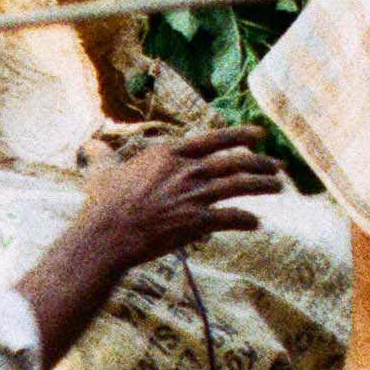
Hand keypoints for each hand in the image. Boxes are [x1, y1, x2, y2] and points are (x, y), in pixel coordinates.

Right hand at [80, 120, 275, 270]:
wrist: (108, 234)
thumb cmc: (103, 204)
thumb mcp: (104, 173)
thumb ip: (104, 156)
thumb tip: (90, 146)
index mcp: (170, 154)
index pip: (214, 139)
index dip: (240, 136)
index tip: (259, 135)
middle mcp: (188, 170)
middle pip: (235, 162)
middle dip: (261, 162)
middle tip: (278, 165)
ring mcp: (194, 195)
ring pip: (240, 185)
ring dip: (263, 185)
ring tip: (278, 187)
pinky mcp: (197, 221)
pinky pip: (231, 218)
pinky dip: (246, 220)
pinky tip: (256, 223)